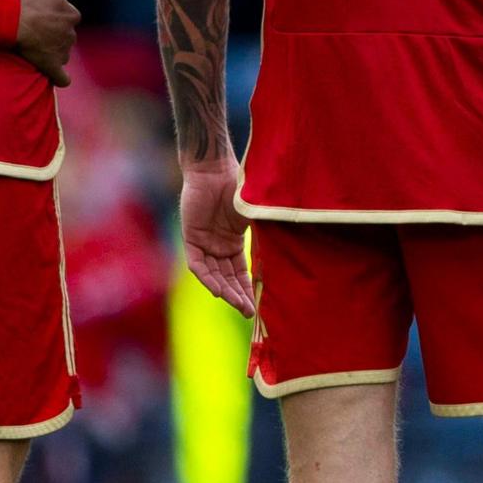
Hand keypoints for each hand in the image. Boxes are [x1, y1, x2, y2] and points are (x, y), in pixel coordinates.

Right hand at [12, 0, 79, 86]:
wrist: (15, 19)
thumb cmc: (27, 1)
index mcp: (72, 14)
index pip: (69, 19)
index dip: (56, 20)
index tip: (44, 21)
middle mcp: (71, 33)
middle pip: (66, 38)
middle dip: (55, 38)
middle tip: (37, 36)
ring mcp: (63, 50)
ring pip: (63, 54)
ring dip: (53, 54)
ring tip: (36, 52)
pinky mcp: (53, 65)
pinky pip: (62, 77)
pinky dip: (60, 78)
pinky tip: (56, 78)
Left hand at [180, 160, 252, 313]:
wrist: (217, 169)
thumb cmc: (239, 186)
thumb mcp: (256, 215)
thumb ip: (265, 234)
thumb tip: (291, 251)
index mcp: (233, 241)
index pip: (240, 272)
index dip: (248, 289)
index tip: (258, 306)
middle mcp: (218, 245)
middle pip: (227, 278)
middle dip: (238, 296)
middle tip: (249, 313)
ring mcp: (204, 242)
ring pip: (213, 275)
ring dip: (225, 291)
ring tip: (238, 306)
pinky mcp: (191, 237)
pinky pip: (198, 264)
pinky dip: (208, 278)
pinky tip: (218, 292)